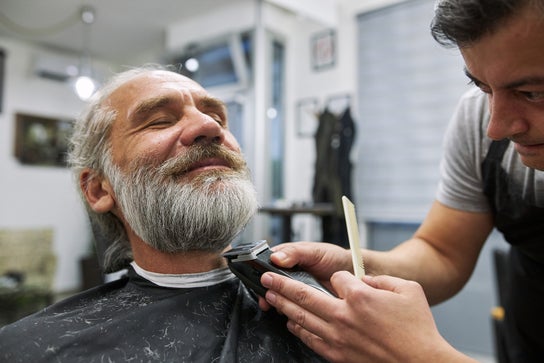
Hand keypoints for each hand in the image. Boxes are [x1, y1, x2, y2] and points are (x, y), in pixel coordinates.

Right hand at [258, 242, 351, 310]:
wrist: (352, 273)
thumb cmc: (334, 257)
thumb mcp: (314, 251)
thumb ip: (295, 253)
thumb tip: (276, 258)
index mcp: (287, 257)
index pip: (267, 264)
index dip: (262, 272)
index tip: (262, 279)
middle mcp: (289, 273)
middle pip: (270, 283)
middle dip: (267, 291)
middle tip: (267, 297)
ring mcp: (296, 289)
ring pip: (279, 297)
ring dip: (277, 302)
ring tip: (279, 305)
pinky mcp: (303, 302)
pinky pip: (291, 308)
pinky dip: (289, 311)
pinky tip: (291, 312)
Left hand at [260, 271, 475, 362]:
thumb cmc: (418, 329)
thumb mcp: (408, 290)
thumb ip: (382, 279)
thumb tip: (364, 280)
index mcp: (360, 297)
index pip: (337, 278)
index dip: (339, 277)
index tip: (340, 279)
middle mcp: (344, 316)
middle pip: (304, 295)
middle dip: (282, 284)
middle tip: (267, 277)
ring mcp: (337, 337)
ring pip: (301, 316)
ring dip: (283, 304)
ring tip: (270, 295)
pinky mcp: (336, 354)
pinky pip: (309, 338)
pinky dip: (297, 328)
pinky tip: (290, 321)